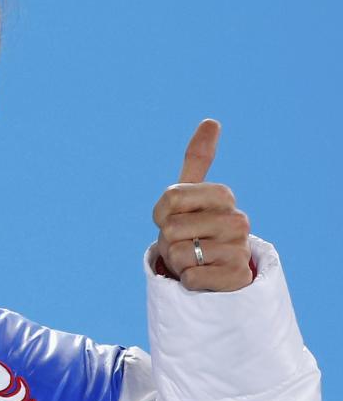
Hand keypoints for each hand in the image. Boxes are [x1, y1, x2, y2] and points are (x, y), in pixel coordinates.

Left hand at [152, 119, 252, 291]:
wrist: (218, 268)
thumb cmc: (198, 225)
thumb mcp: (193, 193)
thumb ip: (198, 158)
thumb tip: (212, 120)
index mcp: (223, 195)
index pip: (170, 196)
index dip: (161, 213)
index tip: (173, 218)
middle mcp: (237, 219)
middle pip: (171, 228)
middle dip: (169, 240)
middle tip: (186, 242)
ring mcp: (239, 249)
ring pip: (178, 254)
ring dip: (178, 260)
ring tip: (195, 258)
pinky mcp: (236, 277)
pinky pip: (190, 278)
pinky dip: (189, 280)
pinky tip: (204, 275)